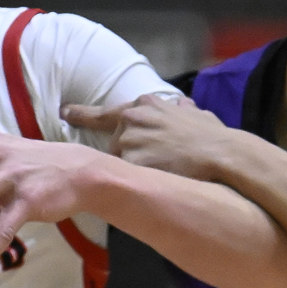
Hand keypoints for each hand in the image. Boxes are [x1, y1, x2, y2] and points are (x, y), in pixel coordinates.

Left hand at [64, 93, 228, 180]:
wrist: (221, 154)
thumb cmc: (213, 136)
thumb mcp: (196, 114)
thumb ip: (183, 111)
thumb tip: (185, 108)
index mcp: (145, 105)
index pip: (105, 112)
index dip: (82, 113)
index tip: (64, 112)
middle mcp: (132, 119)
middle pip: (116, 144)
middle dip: (129, 156)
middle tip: (156, 163)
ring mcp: (129, 141)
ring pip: (120, 162)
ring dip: (134, 169)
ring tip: (163, 170)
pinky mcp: (131, 162)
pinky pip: (126, 178)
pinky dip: (138, 182)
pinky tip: (158, 180)